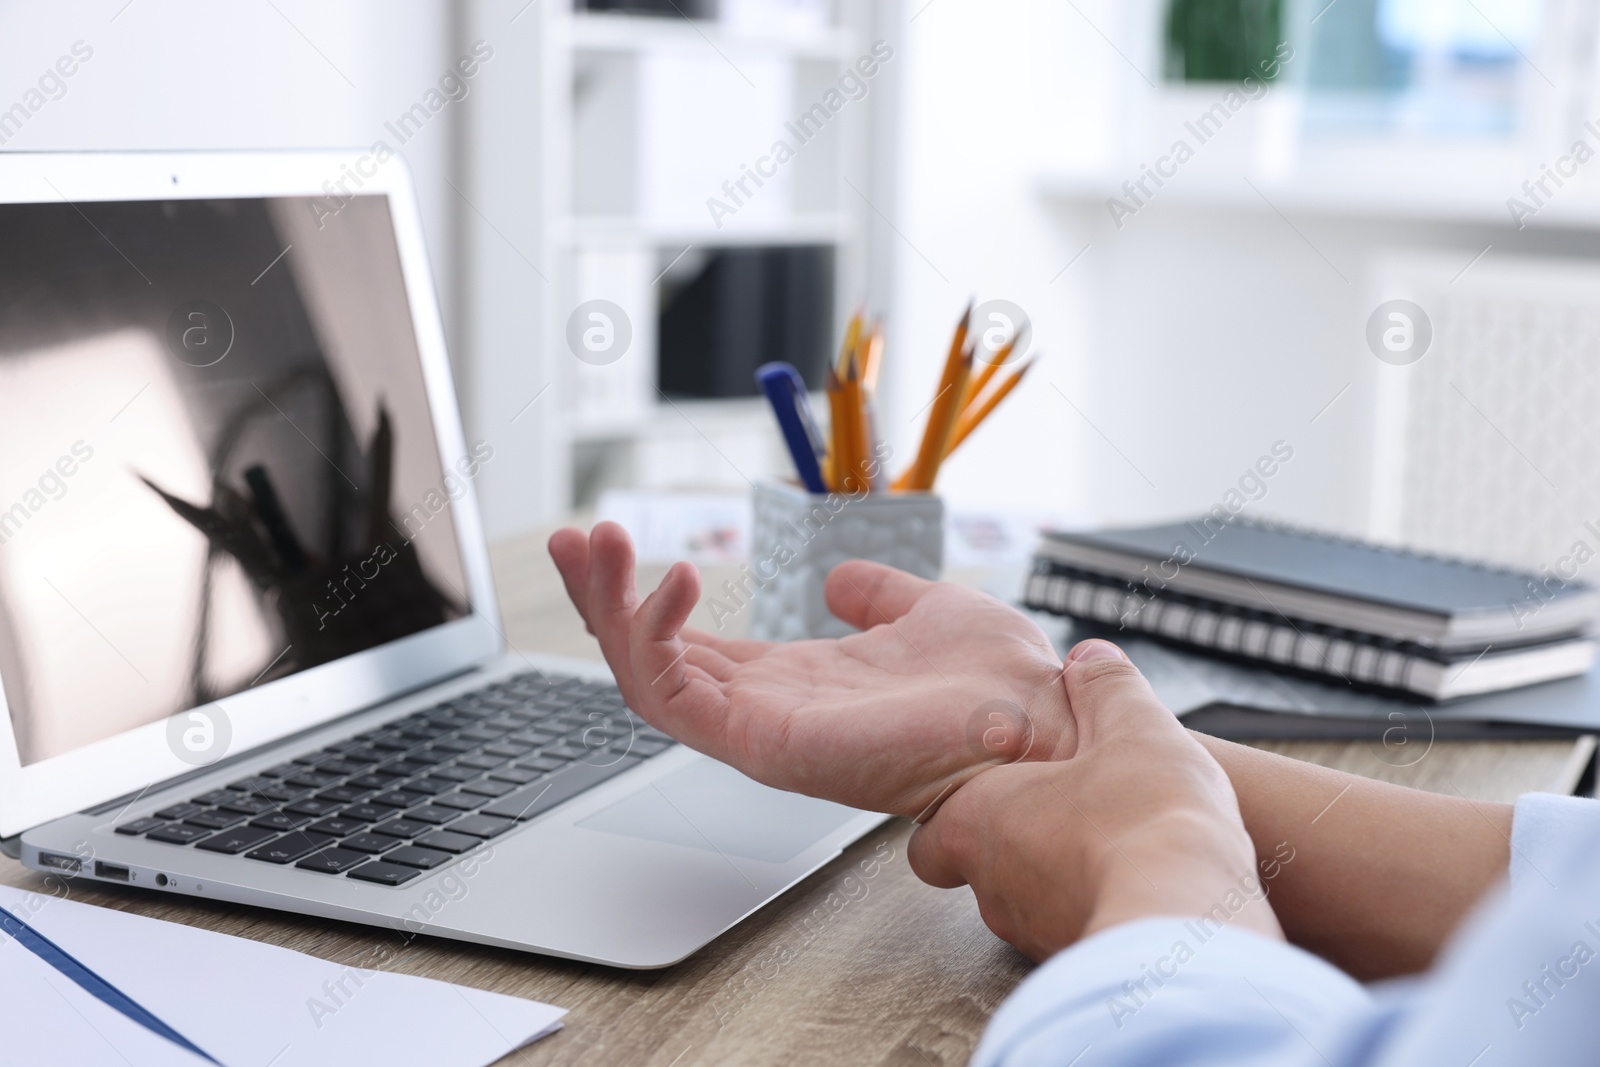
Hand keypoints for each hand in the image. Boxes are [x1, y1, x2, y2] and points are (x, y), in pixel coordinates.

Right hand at [547, 522, 1072, 817]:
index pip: (687, 641)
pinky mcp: (763, 744)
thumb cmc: (994, 678)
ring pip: (646, 678)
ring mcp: (758, 731)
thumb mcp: (923, 611)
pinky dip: (658, 636)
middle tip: (571, 539)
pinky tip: (670, 579)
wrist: (1036, 717)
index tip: (606, 539)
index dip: (640, 594)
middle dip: (600, 598)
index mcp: (791, 680)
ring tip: (598, 545)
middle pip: (648, 660)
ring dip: (610, 609)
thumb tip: (840, 579)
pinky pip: (679, 696)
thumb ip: (874, 595)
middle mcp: (763, 709)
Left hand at [908, 641, 1280, 960]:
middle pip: (978, 867)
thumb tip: (1088, 659)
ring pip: (1026, 903)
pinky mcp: (1077, 965)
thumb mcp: (1132, 726)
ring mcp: (1031, 932)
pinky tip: (1136, 886)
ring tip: (1110, 846)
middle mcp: (992, 885)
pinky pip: (1072, 930)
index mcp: (980, 820)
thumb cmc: (1147, 822)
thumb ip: (1104, 687)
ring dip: (1057, 876)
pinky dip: (1093, 907)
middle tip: (1062, 813)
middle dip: (1015, 841)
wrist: (1188, 922)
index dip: (959, 809)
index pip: (931, 831)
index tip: (999, 788)